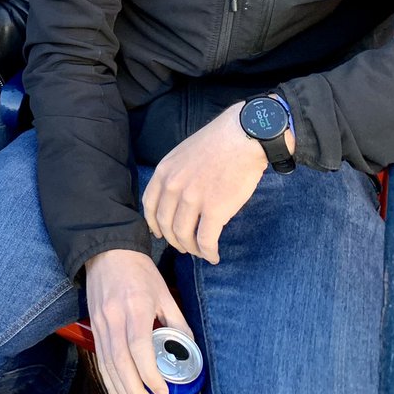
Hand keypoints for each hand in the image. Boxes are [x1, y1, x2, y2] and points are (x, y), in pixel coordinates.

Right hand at [85, 249, 191, 393]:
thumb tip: (187, 348)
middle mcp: (114, 318)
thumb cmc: (138, 270)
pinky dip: (110, 382)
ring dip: (123, 393)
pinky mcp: (94, 327)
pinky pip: (101, 361)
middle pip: (121, 365)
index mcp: (135, 307)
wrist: (106, 251)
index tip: (162, 392)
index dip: (150, 375)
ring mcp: (100, 324)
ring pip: (108, 367)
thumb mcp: (164, 292)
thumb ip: (177, 322)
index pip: (139, 348)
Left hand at [142, 102, 272, 264]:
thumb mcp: (184, 153)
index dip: (154, 224)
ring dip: (191, 249)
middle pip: (165, 224)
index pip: (149, 205)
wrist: (243, 137)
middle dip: (174, 240)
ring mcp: (192, 199)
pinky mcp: (214, 210)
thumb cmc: (218, 142)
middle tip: (184, 247)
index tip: (160, 234)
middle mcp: (173, 187)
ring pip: (183, 235)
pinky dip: (208, 252)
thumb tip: (176, 196)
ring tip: (201, 252)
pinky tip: (213, 256)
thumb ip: (175, 174)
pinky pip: (205, 240)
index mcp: (164, 172)